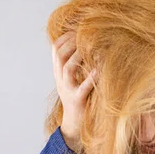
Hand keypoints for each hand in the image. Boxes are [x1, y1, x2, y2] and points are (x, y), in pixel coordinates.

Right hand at [51, 31, 97, 150]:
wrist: (75, 125)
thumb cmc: (79, 100)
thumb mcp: (74, 80)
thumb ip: (77, 65)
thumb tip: (86, 46)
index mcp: (59, 73)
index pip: (56, 49)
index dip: (65, 36)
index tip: (77, 28)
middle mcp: (60, 80)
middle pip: (60, 55)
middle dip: (71, 42)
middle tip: (84, 34)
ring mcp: (67, 90)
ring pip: (67, 68)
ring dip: (78, 56)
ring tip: (89, 47)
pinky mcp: (77, 101)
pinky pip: (83, 87)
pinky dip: (91, 77)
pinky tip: (99, 69)